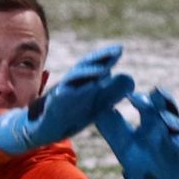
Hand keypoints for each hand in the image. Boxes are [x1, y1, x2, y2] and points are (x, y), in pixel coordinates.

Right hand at [0, 44, 134, 154]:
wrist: (49, 129)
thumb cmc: (74, 112)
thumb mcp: (97, 103)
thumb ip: (112, 91)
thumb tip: (130, 78)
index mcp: (84, 82)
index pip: (95, 66)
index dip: (106, 57)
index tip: (120, 49)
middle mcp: (73, 84)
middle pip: (85, 67)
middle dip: (99, 59)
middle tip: (116, 51)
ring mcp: (62, 93)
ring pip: (74, 80)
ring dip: (88, 73)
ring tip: (103, 70)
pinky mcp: (54, 106)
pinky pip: (61, 97)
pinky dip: (70, 92)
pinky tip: (82, 89)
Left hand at [95, 87, 178, 178]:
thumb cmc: (138, 160)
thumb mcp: (120, 141)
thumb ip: (109, 123)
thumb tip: (97, 105)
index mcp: (152, 119)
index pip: (150, 102)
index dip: (142, 99)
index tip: (131, 96)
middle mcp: (168, 126)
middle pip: (168, 107)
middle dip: (162, 100)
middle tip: (156, 91)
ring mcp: (178, 140)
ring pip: (178, 126)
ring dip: (171, 120)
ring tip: (162, 117)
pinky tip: (175, 140)